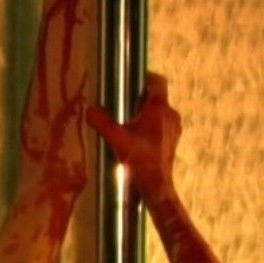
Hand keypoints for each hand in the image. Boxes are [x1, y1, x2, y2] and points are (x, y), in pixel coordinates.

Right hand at [86, 73, 182, 199]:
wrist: (156, 185)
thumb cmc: (139, 158)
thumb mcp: (116, 139)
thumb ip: (102, 122)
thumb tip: (89, 110)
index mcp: (159, 108)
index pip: (158, 81)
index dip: (145, 77)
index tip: (131, 81)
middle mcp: (170, 114)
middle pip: (157, 96)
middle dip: (141, 98)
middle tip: (123, 104)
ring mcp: (174, 128)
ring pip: (160, 111)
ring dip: (146, 113)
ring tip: (129, 122)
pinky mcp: (174, 140)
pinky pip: (163, 125)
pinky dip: (151, 126)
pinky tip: (138, 138)